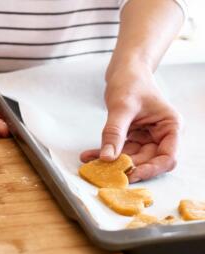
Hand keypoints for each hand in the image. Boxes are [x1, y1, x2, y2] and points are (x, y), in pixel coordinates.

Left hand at [80, 63, 181, 182]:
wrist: (124, 71)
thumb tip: (107, 158)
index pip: (167, 158)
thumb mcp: (122, 107)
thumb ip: (115, 132)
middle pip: (147, 161)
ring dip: (111, 161)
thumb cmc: (130, 82)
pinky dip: (106, 152)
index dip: (150, 170)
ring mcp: (147, 137)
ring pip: (131, 157)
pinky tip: (89, 155)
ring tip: (89, 162)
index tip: (129, 174)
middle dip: (125, 166)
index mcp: (170, 127)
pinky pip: (120, 150)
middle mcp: (162, 135)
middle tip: (103, 171)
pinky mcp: (134, 137)